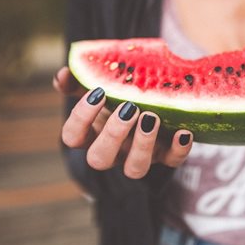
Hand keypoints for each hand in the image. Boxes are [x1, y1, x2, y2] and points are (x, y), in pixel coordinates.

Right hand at [53, 66, 193, 178]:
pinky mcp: (167, 157)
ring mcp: (140, 157)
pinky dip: (179, 149)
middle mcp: (114, 152)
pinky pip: (173, 162)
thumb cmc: (119, 95)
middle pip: (100, 159)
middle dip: (112, 134)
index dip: (81, 118)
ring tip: (151, 117)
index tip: (98, 93)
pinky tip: (183, 131)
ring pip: (135, 169)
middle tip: (129, 108)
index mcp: (92, 134)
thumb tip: (61, 75)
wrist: (155, 98)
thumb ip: (79, 81)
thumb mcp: (100, 86)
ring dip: (143, 145)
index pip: (72, 137)